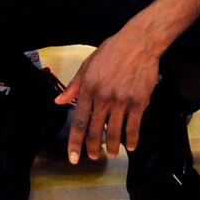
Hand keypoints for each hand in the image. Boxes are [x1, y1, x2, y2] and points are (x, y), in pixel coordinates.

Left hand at [56, 24, 161, 161]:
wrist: (139, 42)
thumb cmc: (113, 51)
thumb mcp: (88, 64)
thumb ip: (74, 86)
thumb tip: (59, 101)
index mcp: (89, 88)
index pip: (79, 122)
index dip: (75, 142)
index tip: (73, 157)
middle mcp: (104, 97)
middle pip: (96, 131)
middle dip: (93, 149)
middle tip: (93, 157)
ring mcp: (122, 100)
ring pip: (115, 133)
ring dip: (113, 148)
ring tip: (112, 153)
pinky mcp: (139, 102)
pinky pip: (134, 127)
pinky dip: (132, 140)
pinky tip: (130, 146)